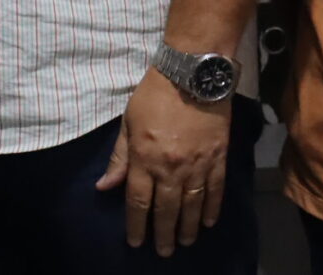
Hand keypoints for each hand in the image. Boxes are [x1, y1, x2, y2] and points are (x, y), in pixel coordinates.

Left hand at [94, 67, 230, 256]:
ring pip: (192, 205)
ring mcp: (197, 164)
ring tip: (185, 242)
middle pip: (166, 210)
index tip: (136, 241)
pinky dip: (212, 207)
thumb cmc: (154, 94)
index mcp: (144, 158)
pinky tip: (207, 221)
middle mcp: (170, 167)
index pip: (138, 202)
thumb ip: (119, 157)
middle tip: (164, 251)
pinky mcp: (217, 156)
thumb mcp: (128, 122)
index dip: (136, 225)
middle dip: (163, 234)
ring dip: (187, 227)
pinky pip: (215, 189)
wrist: (192, 72)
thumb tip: (104, 187)